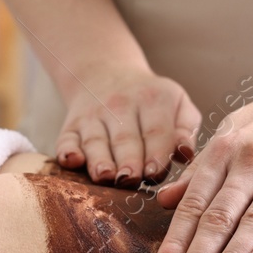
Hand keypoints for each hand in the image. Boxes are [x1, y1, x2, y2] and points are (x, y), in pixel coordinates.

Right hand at [55, 66, 200, 184]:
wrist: (107, 74)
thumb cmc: (152, 101)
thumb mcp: (177, 104)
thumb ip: (185, 129)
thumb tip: (186, 153)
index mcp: (153, 100)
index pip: (156, 131)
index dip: (156, 153)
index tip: (155, 173)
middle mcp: (120, 106)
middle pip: (125, 138)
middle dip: (128, 160)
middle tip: (130, 179)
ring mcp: (93, 116)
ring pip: (96, 141)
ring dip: (99, 160)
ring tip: (105, 176)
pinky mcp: (71, 127)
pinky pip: (67, 140)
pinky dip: (67, 152)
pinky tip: (71, 161)